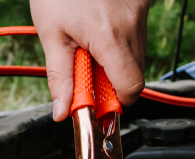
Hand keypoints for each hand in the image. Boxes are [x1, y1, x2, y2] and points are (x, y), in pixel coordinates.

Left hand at [30, 0, 149, 121]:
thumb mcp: (51, 35)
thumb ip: (60, 77)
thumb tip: (64, 112)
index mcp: (108, 37)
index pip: (130, 88)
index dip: (115, 101)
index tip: (96, 101)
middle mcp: (131, 26)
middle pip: (134, 75)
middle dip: (111, 80)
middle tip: (85, 67)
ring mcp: (140, 13)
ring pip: (137, 56)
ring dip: (115, 60)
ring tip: (90, 41)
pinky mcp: (143, 4)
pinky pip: (138, 35)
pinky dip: (122, 40)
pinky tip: (101, 27)